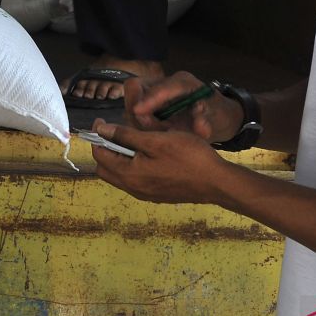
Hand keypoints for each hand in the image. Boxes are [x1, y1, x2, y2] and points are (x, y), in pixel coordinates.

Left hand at [90, 119, 236, 204]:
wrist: (217, 182)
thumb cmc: (188, 156)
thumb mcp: (155, 140)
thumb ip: (125, 135)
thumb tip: (101, 129)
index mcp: (129, 174)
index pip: (100, 155)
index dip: (97, 136)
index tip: (102, 120)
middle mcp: (133, 188)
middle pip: (105, 168)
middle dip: (105, 149)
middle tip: (116, 131)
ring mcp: (145, 194)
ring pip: (119, 175)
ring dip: (119, 158)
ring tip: (132, 140)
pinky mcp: (156, 195)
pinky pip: (134, 180)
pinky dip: (132, 166)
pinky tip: (147, 154)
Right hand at [124, 70, 243, 142]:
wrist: (216, 114)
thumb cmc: (217, 114)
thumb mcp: (216, 119)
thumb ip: (207, 123)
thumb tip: (200, 126)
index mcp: (184, 82)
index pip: (161, 86)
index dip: (149, 99)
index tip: (138, 112)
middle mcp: (165, 82)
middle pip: (136, 87)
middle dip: (137, 109)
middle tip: (151, 129)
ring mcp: (155, 90)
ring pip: (132, 99)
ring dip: (137, 118)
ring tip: (156, 132)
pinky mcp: (149, 101)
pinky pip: (134, 109)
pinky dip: (139, 121)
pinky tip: (154, 132)